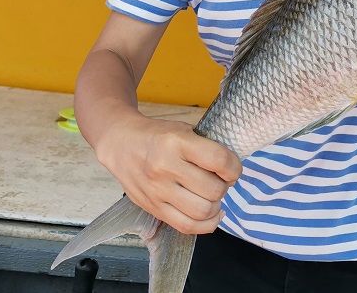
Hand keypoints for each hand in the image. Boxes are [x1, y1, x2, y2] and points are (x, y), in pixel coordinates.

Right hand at [96, 114, 242, 234]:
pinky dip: (206, 224)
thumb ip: (206, 146)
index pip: (219, 160)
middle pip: (213, 189)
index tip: (233, 168)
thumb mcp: (184, 129)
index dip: (234, 167)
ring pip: (202, 211)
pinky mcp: (153, 209)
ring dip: (216, 205)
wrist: (121, 144)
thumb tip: (232, 168)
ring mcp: (158, 191)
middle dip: (225, 186)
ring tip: (212, 195)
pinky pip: (187, 227)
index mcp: (176, 142)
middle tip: (221, 180)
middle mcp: (165, 168)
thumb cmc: (158, 135)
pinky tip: (211, 213)